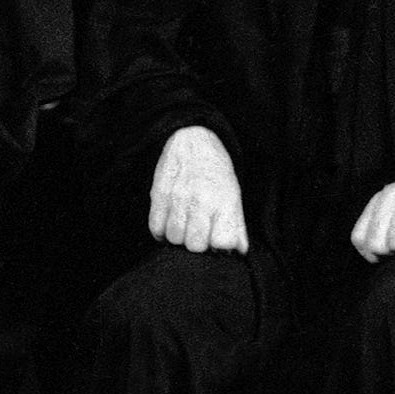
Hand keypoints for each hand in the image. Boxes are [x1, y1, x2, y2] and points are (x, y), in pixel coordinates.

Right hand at [148, 125, 250, 254]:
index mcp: (224, 202)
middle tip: (199, 234)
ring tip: (184, 228)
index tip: (217, 239)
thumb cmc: (216, 172)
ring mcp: (177, 198)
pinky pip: (155, 228)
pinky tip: (169, 224)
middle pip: (195, 245)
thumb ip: (237, 226)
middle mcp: (201, 201)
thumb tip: (239, 252)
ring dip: (179, 238)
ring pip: (174, 238)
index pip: (222, 242)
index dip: (220, 246)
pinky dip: (161, 232)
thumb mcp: (234, 196)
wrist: (193, 141)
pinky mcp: (158, 195)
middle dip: (198, 244)